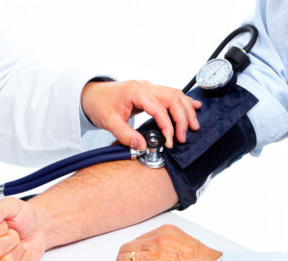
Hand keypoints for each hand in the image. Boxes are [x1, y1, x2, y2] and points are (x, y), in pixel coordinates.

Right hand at [0, 197, 46, 260]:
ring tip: (15, 243)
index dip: (1, 227)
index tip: (3, 223)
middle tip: (12, 234)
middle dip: (11, 239)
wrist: (36, 229)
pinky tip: (20, 253)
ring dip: (18, 250)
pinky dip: (24, 260)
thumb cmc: (21, 218)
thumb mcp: (12, 205)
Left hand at [81, 80, 201, 149]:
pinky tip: (194, 107)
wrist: (93, 95)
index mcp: (136, 92)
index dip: (167, 126)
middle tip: (184, 136)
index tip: (169, 141)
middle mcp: (146, 87)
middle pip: (173, 99)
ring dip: (187, 110)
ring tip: (194, 125)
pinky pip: (172, 93)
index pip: (159, 109)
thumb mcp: (109, 122)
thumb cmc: (100, 104)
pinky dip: (184, 101)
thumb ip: (125, 135)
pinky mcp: (151, 91)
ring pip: (175, 95)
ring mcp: (149, 87)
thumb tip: (141, 146)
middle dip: (182, 119)